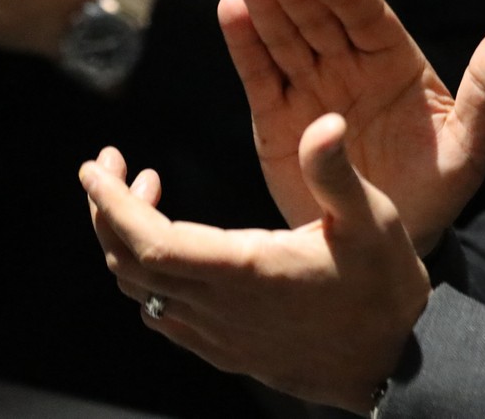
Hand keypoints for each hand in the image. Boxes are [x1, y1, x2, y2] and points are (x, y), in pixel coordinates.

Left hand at [82, 117, 430, 411]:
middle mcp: (219, 306)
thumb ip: (335, 173)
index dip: (112, 204)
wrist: (389, 361)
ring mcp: (216, 333)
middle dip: (105, 211)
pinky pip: (158, 314)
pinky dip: (143, 276)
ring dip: (124, 241)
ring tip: (143, 195)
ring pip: (138, 290)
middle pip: (129, 263)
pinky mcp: (222, 349)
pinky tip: (169, 252)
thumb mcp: (373, 219)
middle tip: (111, 167)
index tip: (95, 167)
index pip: (152, 240)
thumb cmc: (383, 287)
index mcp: (246, 270)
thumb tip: (324, 123)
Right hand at [222, 0, 484, 251]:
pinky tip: (231, 11)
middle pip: (322, 19)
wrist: (393, 240)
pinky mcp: (278, 118)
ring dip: (266, 8)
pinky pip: (261, 75)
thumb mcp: (472, 141)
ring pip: (287, 39)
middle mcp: (352, 66)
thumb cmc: (440, 187)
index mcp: (397, 63)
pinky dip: (244, 44)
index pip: (368, 17)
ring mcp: (312, 88)